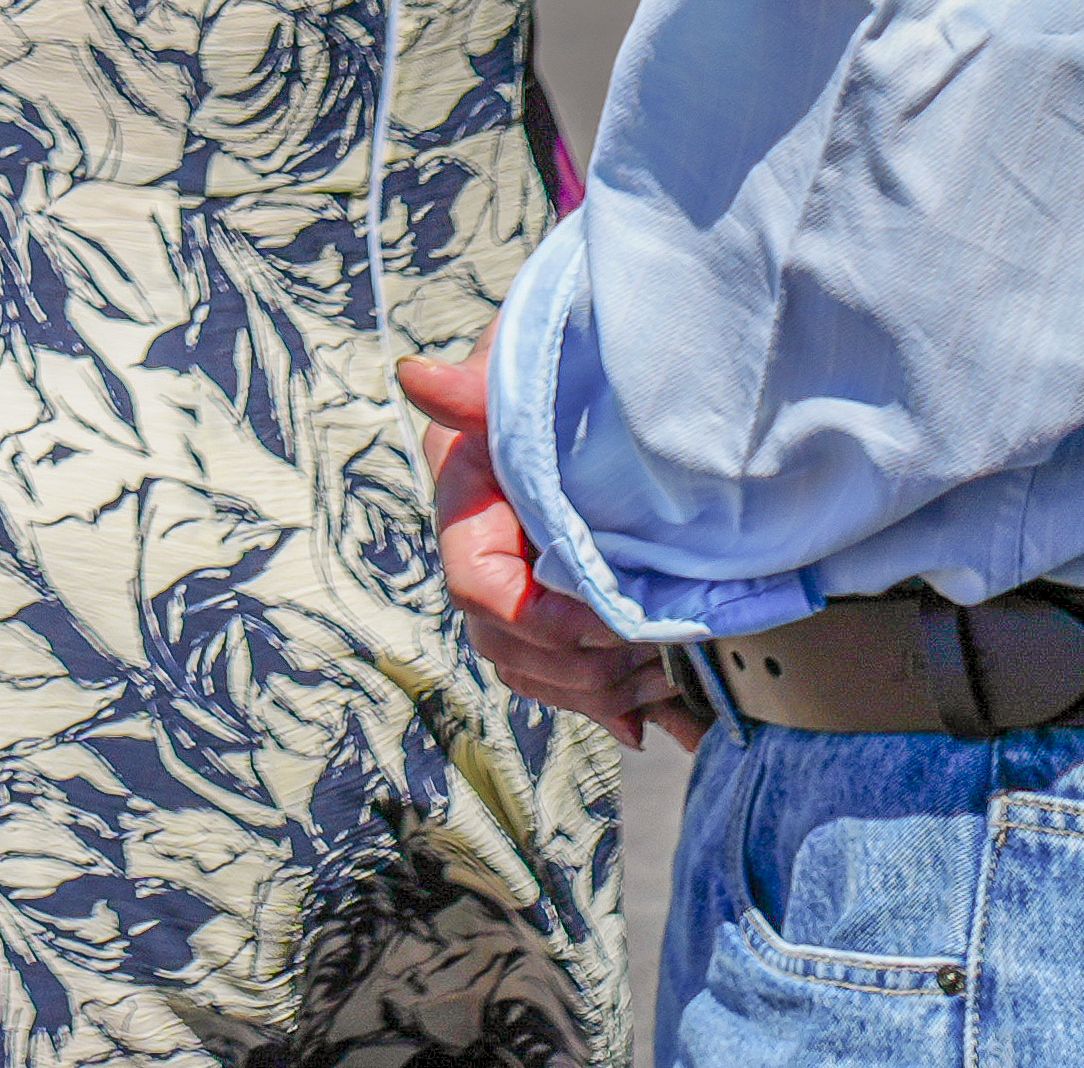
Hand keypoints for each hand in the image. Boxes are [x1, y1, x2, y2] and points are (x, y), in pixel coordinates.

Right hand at [395, 350, 701, 749]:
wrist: (600, 368)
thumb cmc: (556, 363)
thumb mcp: (519, 372)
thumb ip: (475, 388)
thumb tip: (416, 379)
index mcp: (469, 507)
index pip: (479, 588)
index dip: (540, 618)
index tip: (605, 617)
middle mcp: (489, 555)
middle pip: (508, 647)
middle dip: (580, 667)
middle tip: (654, 653)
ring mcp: (527, 587)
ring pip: (540, 675)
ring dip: (603, 691)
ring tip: (668, 677)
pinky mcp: (569, 607)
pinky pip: (576, 682)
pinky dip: (623, 708)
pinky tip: (667, 720)